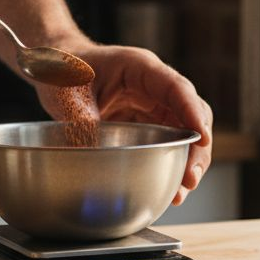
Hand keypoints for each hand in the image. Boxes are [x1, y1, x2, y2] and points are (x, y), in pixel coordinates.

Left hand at [36, 44, 213, 205]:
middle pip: (190, 114)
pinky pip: (168, 142)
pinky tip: (170, 187)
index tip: (203, 138)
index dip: (192, 112)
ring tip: (182, 191)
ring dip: (188, 160)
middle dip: (196, 147)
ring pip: (184, 132)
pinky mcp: (146, 123)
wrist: (57, 69)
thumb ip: (82, 117)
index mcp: (139, 68)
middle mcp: (153, 87)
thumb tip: (92, 151)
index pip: (176, 88)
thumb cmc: (65, 68)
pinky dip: (172, 163)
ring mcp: (152, 105)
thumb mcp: (69, 90)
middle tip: (190, 178)